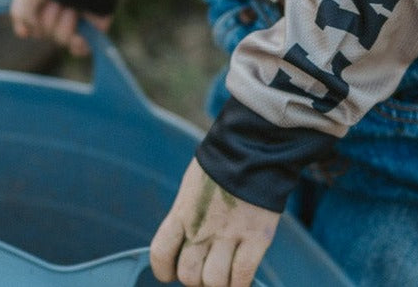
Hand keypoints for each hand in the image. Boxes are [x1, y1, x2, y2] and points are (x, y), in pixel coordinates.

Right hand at [8, 0, 110, 56]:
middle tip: (56, 3)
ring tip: (72, 9)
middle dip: (47, 19)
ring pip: (59, 39)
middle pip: (41, 32)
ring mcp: (75, 18)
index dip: (24, 25)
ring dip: (63, 25)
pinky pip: (79, 48)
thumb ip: (22, 11)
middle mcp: (56, 7)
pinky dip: (76, 42)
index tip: (24, 31)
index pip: (26, 18)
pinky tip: (78, 28)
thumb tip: (26, 32)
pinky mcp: (91, 28)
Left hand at [150, 159, 280, 286]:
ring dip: (218, 282)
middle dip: (196, 278)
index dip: (164, 270)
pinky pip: (241, 277)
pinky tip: (240, 275)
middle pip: (188, 275)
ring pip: (213, 282)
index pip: (160, 254)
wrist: (253, 144)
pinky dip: (239, 284)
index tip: (172, 271)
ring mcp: (229, 233)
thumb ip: (187, 215)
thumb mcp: (192, 186)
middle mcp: (201, 226)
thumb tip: (184, 241)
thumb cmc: (222, 163)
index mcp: (182, 211)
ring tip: (224, 271)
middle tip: (206, 267)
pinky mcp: (256, 237)